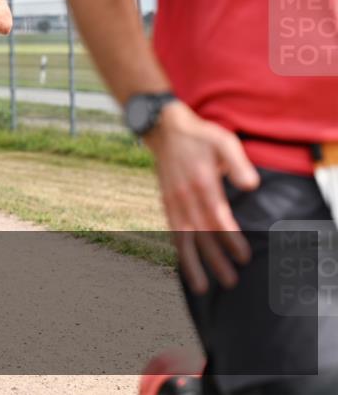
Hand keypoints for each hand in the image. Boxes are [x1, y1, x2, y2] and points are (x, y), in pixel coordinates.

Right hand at [144, 101, 260, 293]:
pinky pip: (172, 231)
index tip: (243, 257)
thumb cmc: (200, 136)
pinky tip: (186, 264)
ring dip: (192, 263)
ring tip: (200, 287)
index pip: (217, 218)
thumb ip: (237, 164)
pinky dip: (179, 250)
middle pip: (201, 234)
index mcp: (201, 183)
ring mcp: (172, 201)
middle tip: (230, 281)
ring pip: (182, 238)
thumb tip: (251, 186)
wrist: (165, 130)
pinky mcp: (166, 202)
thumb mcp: (223, 141)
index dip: (230, 239)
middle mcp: (184, 196)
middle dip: (215, 260)